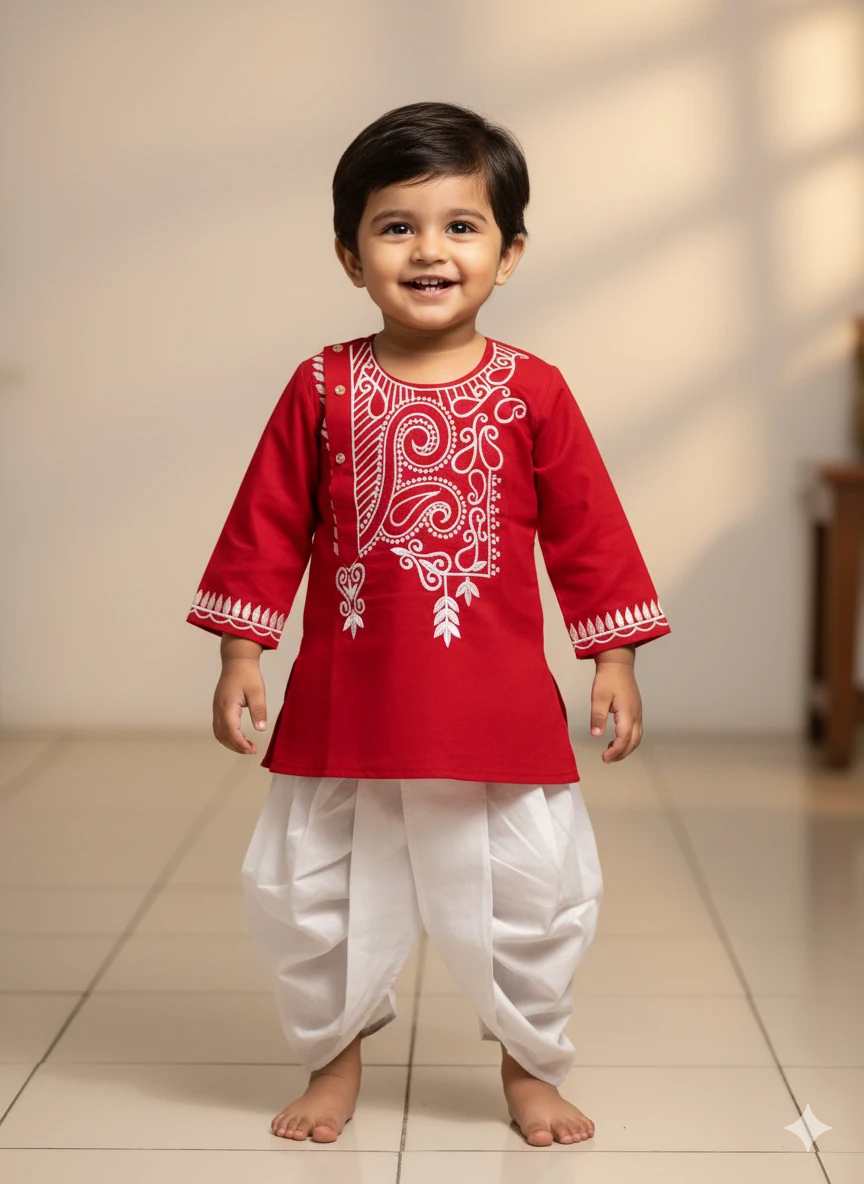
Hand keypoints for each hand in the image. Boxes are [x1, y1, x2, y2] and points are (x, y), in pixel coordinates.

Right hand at [212, 656, 267, 754]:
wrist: (237, 660)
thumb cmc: (247, 674)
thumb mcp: (257, 692)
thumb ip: (259, 711)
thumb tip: (261, 729)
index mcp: (227, 706)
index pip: (231, 731)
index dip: (240, 744)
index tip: (252, 750)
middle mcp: (218, 709)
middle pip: (222, 735)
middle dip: (236, 746)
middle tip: (251, 750)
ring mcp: (216, 708)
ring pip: (218, 733)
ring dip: (230, 743)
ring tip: (246, 746)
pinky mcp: (218, 707)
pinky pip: (219, 727)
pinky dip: (227, 736)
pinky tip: (238, 737)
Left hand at [590, 647, 642, 762]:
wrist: (618, 663)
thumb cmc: (608, 678)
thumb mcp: (598, 697)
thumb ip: (597, 717)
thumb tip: (596, 735)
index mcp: (627, 713)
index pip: (624, 739)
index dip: (615, 751)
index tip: (604, 757)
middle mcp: (636, 715)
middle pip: (633, 742)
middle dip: (621, 754)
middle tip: (607, 759)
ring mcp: (638, 713)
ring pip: (637, 737)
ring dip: (626, 748)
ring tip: (611, 752)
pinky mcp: (636, 710)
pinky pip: (636, 731)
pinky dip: (628, 740)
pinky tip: (616, 740)